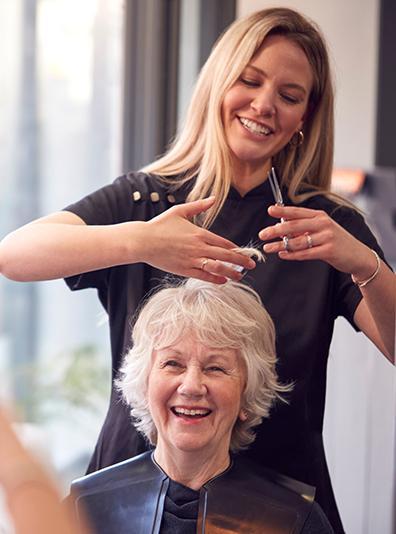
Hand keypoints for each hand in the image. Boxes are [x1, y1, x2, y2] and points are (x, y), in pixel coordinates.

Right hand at [141, 197, 255, 283]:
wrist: (143, 241)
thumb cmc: (159, 225)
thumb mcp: (180, 211)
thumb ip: (198, 206)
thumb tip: (213, 198)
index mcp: (200, 233)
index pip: (224, 242)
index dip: (236, 249)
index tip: (244, 252)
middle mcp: (199, 247)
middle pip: (226, 255)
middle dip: (241, 261)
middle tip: (252, 265)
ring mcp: (192, 259)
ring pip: (217, 267)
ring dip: (231, 272)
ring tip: (241, 276)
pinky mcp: (184, 269)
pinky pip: (204, 276)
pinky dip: (215, 278)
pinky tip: (223, 280)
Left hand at [259, 205, 377, 278]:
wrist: (357, 255)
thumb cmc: (335, 241)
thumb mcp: (321, 229)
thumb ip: (303, 228)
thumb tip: (281, 226)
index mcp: (320, 216)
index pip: (298, 212)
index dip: (283, 210)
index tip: (270, 210)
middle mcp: (323, 224)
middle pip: (295, 226)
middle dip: (276, 230)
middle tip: (262, 234)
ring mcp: (327, 237)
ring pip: (297, 242)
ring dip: (280, 245)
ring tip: (268, 248)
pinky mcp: (328, 251)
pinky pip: (305, 253)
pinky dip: (292, 255)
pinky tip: (282, 254)